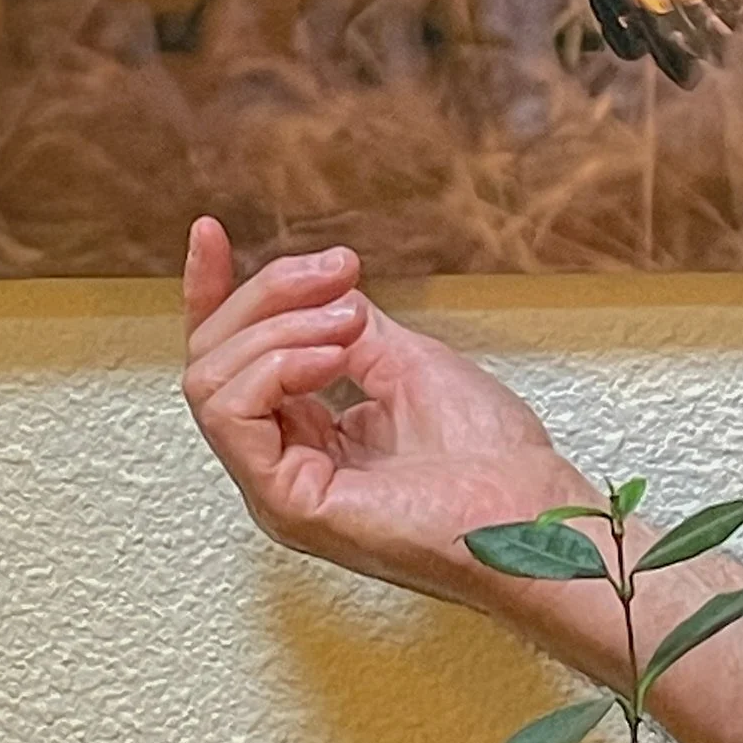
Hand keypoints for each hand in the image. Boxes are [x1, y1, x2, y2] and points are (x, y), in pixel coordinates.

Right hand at [181, 215, 742, 742]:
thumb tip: (316, 288)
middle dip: (269, 293)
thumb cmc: (492, 459)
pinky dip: (275, 364)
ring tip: (351, 319)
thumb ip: (349, 328)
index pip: (229, 362)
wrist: (532, 511)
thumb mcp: (408, 363)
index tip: (210, 231)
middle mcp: (280, 465)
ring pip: (212, 381)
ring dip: (279, 325)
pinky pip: (233, 416)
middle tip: (342, 270)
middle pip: (213, 360)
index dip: (213, 293)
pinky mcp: (287, 503)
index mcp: (306, 441)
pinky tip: (331, 354)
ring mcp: (277, 489)